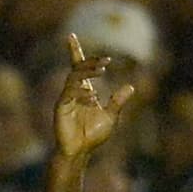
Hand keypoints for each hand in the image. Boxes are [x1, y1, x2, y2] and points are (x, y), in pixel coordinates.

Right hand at [53, 34, 135, 161]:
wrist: (80, 152)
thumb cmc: (92, 136)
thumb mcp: (111, 117)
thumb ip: (118, 101)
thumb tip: (131, 87)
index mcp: (83, 91)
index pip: (78, 67)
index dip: (76, 52)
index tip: (76, 39)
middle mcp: (73, 92)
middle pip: (76, 68)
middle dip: (89, 61)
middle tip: (105, 61)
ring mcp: (66, 99)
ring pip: (73, 78)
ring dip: (87, 72)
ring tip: (102, 70)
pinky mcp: (61, 108)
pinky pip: (69, 94)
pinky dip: (81, 92)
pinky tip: (92, 96)